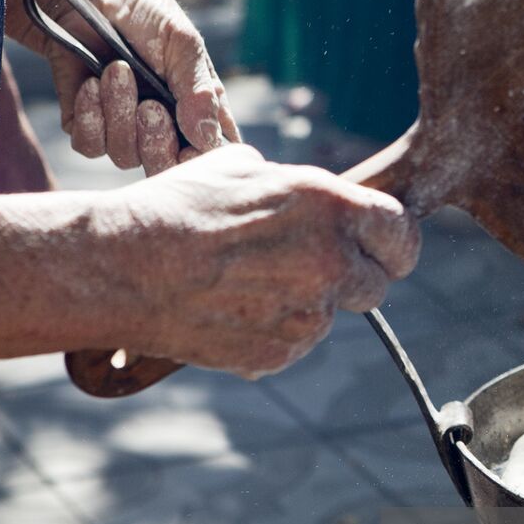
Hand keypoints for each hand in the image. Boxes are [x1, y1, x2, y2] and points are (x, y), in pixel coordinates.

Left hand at [15, 0, 239, 172]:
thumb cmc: (137, 6)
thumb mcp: (181, 41)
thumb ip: (199, 90)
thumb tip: (208, 138)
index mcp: (195, 104)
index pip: (208, 150)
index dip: (201, 160)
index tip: (190, 150)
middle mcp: (161, 121)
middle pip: (165, 166)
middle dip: (157, 143)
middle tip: (149, 107)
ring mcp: (122, 125)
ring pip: (126, 157)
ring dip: (119, 113)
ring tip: (115, 70)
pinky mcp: (85, 123)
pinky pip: (90, 146)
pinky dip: (90, 115)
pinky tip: (90, 82)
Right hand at [102, 145, 419, 377]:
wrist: (122, 267)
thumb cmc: (178, 207)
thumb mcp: (244, 168)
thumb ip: (296, 189)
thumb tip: (311, 200)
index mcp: (329, 206)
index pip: (401, 233)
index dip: (394, 243)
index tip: (383, 249)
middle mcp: (328, 262)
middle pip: (376, 285)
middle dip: (351, 278)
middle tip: (308, 268)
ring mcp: (306, 316)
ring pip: (328, 317)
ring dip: (303, 305)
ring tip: (244, 283)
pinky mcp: (278, 355)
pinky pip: (292, 345)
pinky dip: (271, 333)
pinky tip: (228, 309)